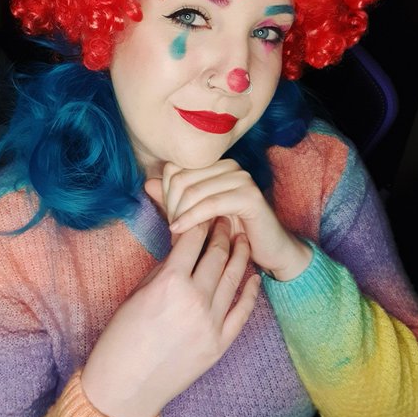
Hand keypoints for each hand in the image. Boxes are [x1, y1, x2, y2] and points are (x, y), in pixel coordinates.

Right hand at [81, 217, 259, 416]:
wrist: (124, 387)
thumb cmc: (121, 338)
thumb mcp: (139, 293)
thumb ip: (166, 268)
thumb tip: (184, 246)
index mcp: (170, 282)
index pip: (193, 239)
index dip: (200, 221)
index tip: (205, 211)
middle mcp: (195, 298)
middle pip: (218, 254)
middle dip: (222, 231)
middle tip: (225, 219)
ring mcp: (211, 323)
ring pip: (234, 277)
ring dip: (240, 254)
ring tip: (243, 238)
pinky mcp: (220, 344)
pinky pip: (242, 312)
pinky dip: (250, 292)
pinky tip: (254, 277)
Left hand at [145, 159, 311, 279]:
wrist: (270, 251)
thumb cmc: (233, 234)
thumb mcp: (198, 216)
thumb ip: (174, 199)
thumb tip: (147, 183)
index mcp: (216, 165)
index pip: (175, 168)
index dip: (164, 193)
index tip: (168, 216)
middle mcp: (230, 166)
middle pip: (181, 178)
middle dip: (170, 205)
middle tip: (172, 228)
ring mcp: (242, 178)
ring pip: (193, 191)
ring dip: (179, 214)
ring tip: (176, 233)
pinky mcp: (250, 196)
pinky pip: (210, 204)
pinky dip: (190, 218)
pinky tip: (178, 231)